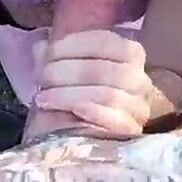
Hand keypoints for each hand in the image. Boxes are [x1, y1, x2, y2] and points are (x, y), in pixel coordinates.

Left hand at [30, 30, 152, 135]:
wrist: (79, 139)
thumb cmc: (73, 96)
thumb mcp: (63, 71)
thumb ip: (52, 56)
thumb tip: (40, 48)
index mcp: (130, 54)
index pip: (105, 42)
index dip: (73, 45)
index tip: (47, 52)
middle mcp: (140, 79)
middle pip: (104, 69)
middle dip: (66, 70)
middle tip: (41, 76)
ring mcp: (138, 107)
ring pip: (106, 94)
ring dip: (68, 93)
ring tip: (43, 97)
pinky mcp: (132, 131)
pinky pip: (115, 119)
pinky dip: (91, 111)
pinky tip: (71, 110)